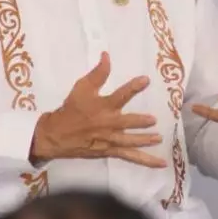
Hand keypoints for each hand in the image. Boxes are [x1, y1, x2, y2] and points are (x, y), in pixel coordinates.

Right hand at [30, 52, 165, 168]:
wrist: (56, 135)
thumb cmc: (71, 109)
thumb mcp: (82, 87)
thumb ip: (98, 73)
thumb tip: (107, 55)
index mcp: (103, 106)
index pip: (121, 95)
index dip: (134, 87)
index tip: (146, 80)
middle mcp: (108, 123)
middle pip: (127, 122)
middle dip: (140, 121)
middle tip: (153, 120)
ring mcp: (110, 139)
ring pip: (130, 142)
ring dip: (145, 140)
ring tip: (159, 138)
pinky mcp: (110, 151)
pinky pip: (130, 156)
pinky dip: (146, 160)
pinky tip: (161, 163)